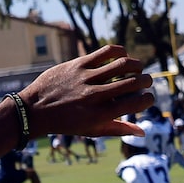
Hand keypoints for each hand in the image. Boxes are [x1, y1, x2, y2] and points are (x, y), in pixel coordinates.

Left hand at [0, 44, 155, 146]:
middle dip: (146, 80)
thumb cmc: (66, 123)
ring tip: (137, 68)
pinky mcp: (78, 64)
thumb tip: (142, 130)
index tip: (148, 98)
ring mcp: (86, 78)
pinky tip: (123, 56)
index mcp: (100, 115)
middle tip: (147, 81)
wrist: (35, 111)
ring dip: (136, 64)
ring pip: (122, 64)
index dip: (148, 99)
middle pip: (132, 82)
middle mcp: (95, 96)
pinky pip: (105, 52)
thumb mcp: (92, 131)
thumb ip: (118, 129)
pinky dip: (119, 52)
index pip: (135, 103)